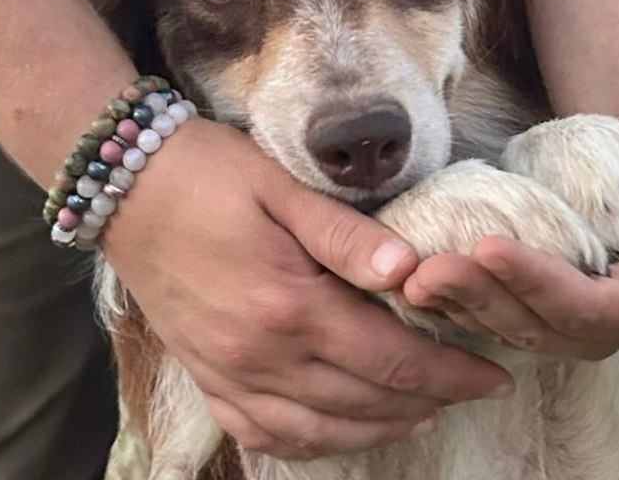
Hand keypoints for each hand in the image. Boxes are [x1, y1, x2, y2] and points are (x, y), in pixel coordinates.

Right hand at [100, 120, 512, 458]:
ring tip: (423, 414)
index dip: (448, 372)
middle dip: (429, 400)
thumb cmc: (210, 175)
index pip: (390, 357)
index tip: (492, 374)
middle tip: (473, 391)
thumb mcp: (283, 187)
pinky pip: (264, 434)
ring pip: (319, 429)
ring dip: (378, 429)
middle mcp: (260, 355)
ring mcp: (228, 374)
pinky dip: (311, 444)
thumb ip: (347, 235)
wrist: (126, 187)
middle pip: (364, 400)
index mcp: (289, 306)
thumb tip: (412, 270)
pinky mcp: (206, 377)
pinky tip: (339, 433)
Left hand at [401, 155, 618, 359]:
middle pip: (525, 323)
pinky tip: (408, 276)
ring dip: (451, 302)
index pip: (577, 306)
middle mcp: (588, 330)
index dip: (532, 281)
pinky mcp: (525, 306)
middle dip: (474, 296)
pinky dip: (447, 297)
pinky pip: (482, 309)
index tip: (488, 246)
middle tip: (425, 270)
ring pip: (495, 323)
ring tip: (407, 276)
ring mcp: (553, 322)